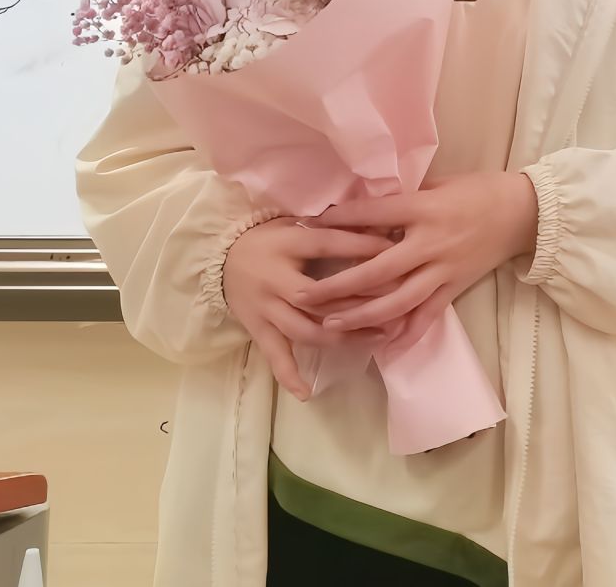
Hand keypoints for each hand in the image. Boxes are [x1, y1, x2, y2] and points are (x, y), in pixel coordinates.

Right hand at [222, 218, 399, 400]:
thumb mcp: (298, 224)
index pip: (327, 245)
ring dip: (341, 337)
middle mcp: (275, 280)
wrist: (220, 259)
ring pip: (304, 328)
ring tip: (377, 337)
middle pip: (318, 296)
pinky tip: (307, 392)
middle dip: (357, 302)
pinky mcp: (257, 330)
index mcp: (287, 245)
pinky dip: (289, 375)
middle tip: (395, 303)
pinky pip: (274, 355)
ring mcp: (265, 309)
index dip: (361, 248)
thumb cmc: (270, 239)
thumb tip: (382, 228)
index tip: (394, 253)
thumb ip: (335, 229)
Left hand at [302, 172, 539, 351]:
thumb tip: (368, 207)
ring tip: (331, 325)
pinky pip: (427, 316)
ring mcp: (443, 270)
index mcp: (424, 209)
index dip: (338, 220)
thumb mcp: (441, 183)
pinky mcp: (455, 288)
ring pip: (396, 300)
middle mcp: (430, 243)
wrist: (524, 213)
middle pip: (375, 270)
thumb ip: (406, 198)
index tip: (308, 225)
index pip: (372, 216)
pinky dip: (406, 333)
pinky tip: (382, 346)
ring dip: (361, 316)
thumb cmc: (481, 190)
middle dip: (337, 286)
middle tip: (303, 296)